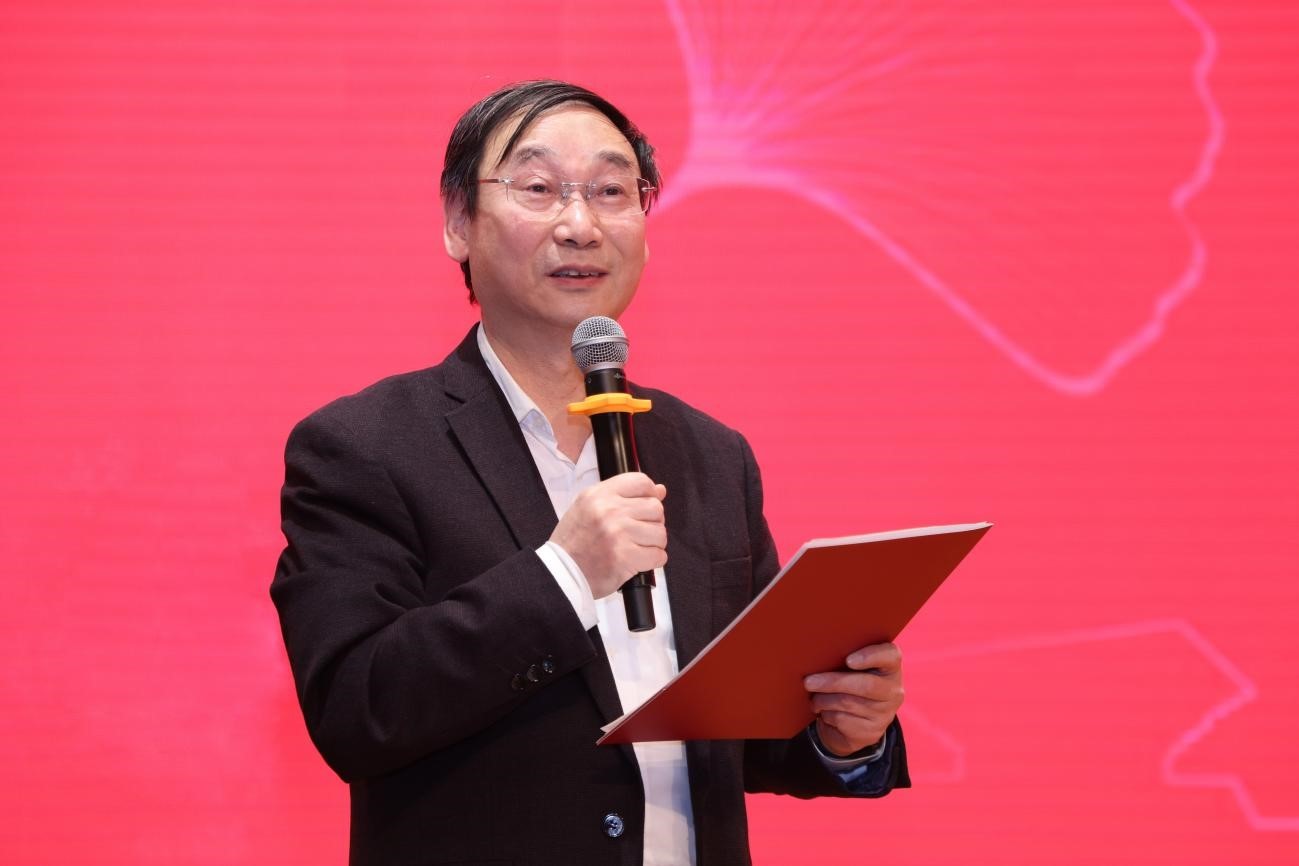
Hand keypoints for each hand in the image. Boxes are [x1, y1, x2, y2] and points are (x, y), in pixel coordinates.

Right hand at [549, 472, 667, 598]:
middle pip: (655, 508)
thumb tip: (660, 490)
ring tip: (636, 547)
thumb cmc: (574, 541)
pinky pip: (658, 555)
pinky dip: (653, 560)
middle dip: (652, 522)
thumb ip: (622, 495)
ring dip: (653, 543)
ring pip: (660, 533)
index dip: (650, 494)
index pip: (641, 482)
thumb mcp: (588, 507)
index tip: (647, 505)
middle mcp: (610, 511)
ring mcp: (619, 534)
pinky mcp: (626, 557)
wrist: (561, 572)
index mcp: (599, 495)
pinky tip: (638, 560)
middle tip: (638, 532)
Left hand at [803, 642, 903, 756]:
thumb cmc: (850, 684)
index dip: (871, 656)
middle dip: (833, 682)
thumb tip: (817, 656)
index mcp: (890, 667)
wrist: (853, 724)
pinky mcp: (871, 732)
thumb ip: (845, 657)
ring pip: (848, 703)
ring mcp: (884, 714)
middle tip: (809, 682)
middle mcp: (893, 690)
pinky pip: (842, 719)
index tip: (849, 660)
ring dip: (824, 700)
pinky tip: (824, 712)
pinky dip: (827, 714)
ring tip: (814, 698)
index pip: (891, 656)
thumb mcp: (853, 670)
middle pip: (865, 685)